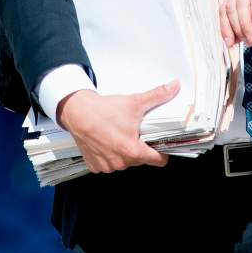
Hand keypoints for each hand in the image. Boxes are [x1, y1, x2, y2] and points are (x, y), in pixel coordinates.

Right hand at [55, 81, 180, 173]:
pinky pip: (107, 164)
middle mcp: (120, 162)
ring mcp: (107, 166)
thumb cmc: (104, 110)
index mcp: (133, 150)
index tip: (159, 145)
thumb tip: (173, 87)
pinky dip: (109, 155)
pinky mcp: (94, 165)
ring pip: (124, 162)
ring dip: (124, 152)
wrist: (77, 112)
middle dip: (140, 148)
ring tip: (119, 135)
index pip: (158, 160)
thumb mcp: (134, 102)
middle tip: (135, 133)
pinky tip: (107, 142)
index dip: (162, 152)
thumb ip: (157, 96)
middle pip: (140, 160)